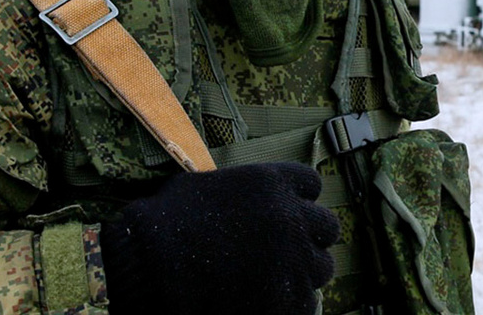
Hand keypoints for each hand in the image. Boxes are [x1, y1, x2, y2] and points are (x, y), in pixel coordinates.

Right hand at [101, 162, 339, 314]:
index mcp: (273, 182)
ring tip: (273, 277)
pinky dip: (290, 301)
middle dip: (309, 236)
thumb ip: (244, 189)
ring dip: (302, 270)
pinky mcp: (290, 298)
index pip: (311, 183)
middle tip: (286, 248)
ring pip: (321, 267)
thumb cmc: (170, 221)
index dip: (298, 198)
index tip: (286, 211)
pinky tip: (265, 299)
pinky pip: (307, 301)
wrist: (156, 268)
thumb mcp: (208, 185)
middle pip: (326, 226)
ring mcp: (294, 259)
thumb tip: (252, 199)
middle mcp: (292, 216)